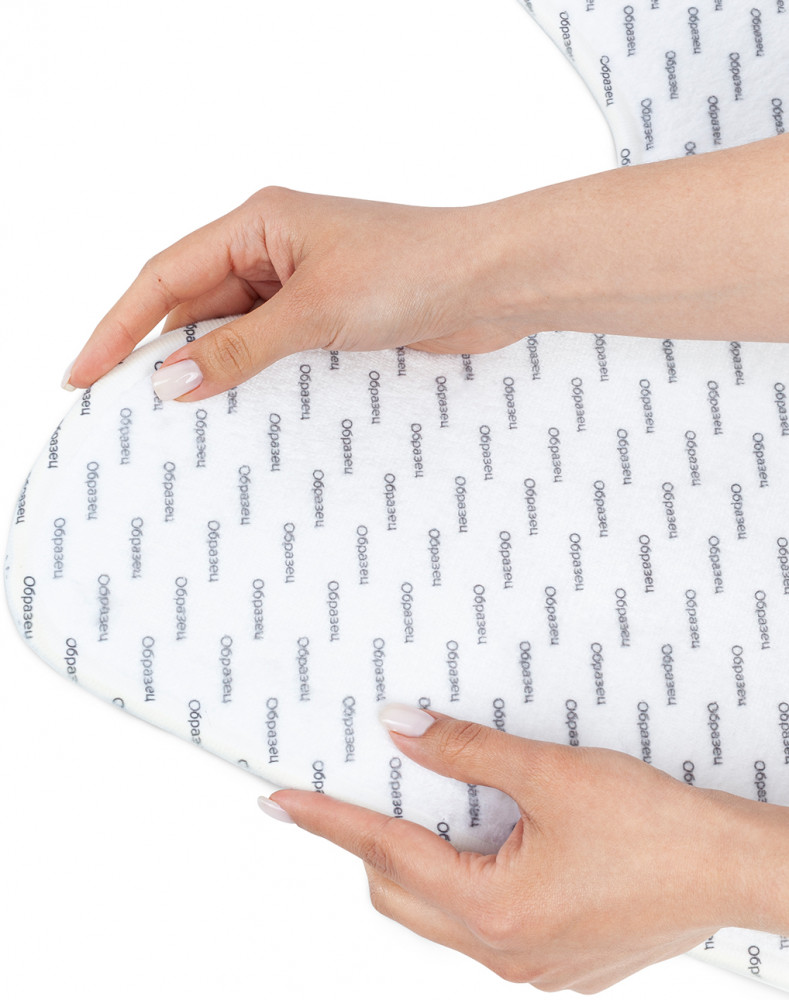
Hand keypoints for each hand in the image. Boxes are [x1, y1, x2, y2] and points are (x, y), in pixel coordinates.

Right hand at [65, 187, 529, 401]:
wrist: (495, 283)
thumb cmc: (417, 268)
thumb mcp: (315, 309)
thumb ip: (241, 348)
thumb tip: (172, 382)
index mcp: (259, 223)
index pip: (166, 276)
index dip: (118, 326)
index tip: (83, 374)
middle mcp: (274, 250)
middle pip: (195, 308)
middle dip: (162, 357)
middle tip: (128, 413)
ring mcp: (303, 287)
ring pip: (234, 334)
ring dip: (213, 374)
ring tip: (181, 426)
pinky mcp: (332, 320)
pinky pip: (274, 352)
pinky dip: (255, 381)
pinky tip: (241, 415)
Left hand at [263, 706, 783, 993]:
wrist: (732, 868)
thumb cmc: (655, 826)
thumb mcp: (550, 773)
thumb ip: (466, 749)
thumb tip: (400, 727)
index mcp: (495, 909)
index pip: (384, 855)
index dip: (327, 822)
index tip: (278, 803)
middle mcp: (504, 951)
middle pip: (400, 893)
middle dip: (368, 845)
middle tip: (354, 794)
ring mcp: (532, 965)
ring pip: (440, 913)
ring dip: (422, 863)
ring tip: (428, 809)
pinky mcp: (558, 960)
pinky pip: (483, 925)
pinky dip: (465, 882)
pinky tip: (488, 842)